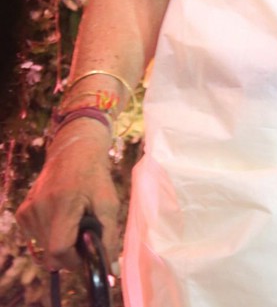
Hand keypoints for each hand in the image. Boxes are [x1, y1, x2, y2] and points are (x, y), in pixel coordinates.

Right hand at [16, 120, 119, 272]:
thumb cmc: (96, 176)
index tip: (87, 252)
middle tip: (84, 232)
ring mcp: (28, 210)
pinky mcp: (22, 212)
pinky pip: (36, 237)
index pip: (59, 250)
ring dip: (60, 242)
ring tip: (73, 219)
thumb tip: (110, 270)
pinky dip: (50, 234)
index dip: (75, 259)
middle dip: (70, 251)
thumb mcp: (109, 203)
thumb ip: (109, 238)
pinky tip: (61, 215)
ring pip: (43, 248)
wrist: (74, 150)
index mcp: (62, 204)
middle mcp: (39, 208)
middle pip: (51, 253)